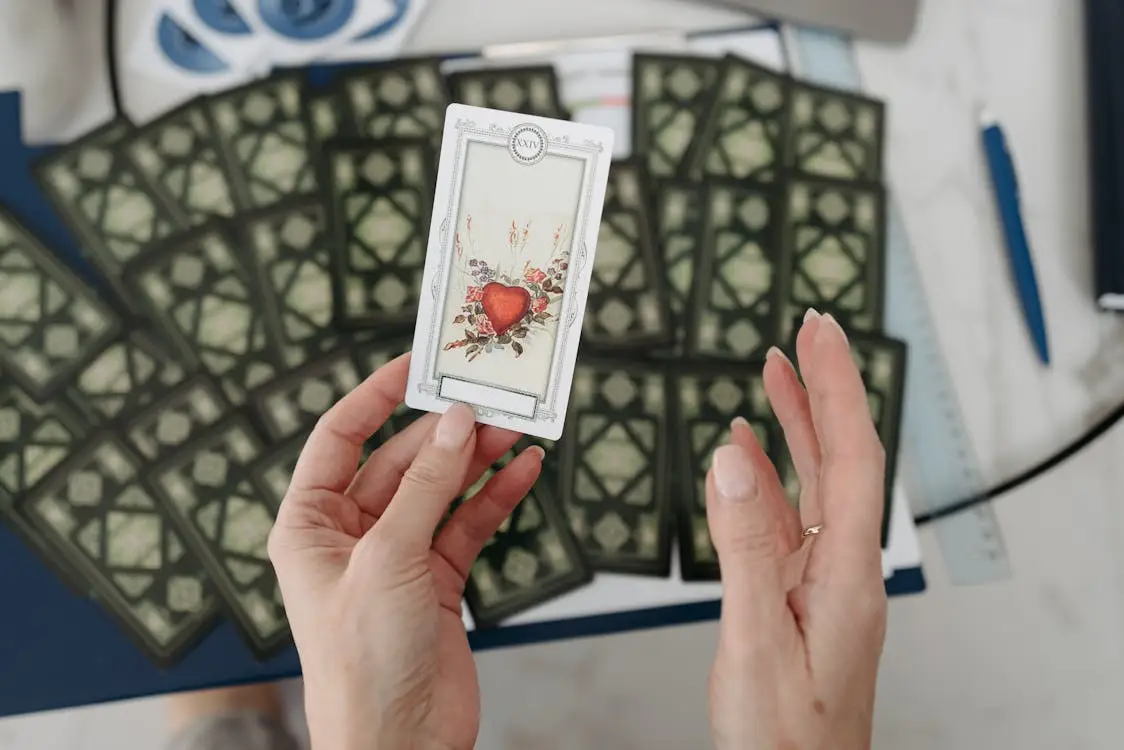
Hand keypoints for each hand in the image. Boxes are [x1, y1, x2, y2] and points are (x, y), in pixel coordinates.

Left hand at [268, 354, 542, 749]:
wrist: (399, 744)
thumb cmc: (361, 661)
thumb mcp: (389, 558)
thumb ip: (428, 486)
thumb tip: (455, 422)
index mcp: (310, 522)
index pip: (340, 437)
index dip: (376, 396)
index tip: (417, 363)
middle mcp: (350, 533)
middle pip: (401, 460)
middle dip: (444, 431)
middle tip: (488, 399)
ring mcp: (397, 555)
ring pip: (440, 489)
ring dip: (476, 460)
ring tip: (515, 428)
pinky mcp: (436, 579)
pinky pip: (467, 524)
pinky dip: (494, 498)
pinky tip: (522, 473)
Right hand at [705, 311, 887, 749]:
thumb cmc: (785, 736)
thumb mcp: (756, 638)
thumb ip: (746, 548)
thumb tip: (732, 462)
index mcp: (848, 572)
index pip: (853, 456)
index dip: (838, 388)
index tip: (822, 334)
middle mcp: (844, 567)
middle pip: (841, 459)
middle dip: (825, 390)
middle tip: (807, 331)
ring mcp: (822, 580)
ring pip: (814, 483)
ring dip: (796, 426)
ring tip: (774, 374)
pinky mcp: (798, 594)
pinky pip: (785, 519)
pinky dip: (764, 477)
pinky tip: (743, 456)